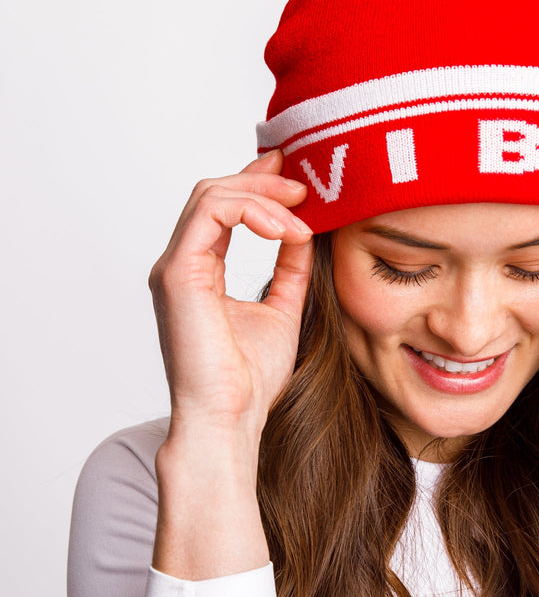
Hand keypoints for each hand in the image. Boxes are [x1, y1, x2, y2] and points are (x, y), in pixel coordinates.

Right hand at [149, 150, 312, 455]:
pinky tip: (287, 231)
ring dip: (263, 195)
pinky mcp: (178, 274)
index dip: (257, 184)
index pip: (222, 208)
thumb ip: (290, 268)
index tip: (296, 178)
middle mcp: (181, 264)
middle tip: (305, 185)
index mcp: (199, 270)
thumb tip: (305, 231)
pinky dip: (253, 212)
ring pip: (211, 196)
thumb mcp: (283, 307)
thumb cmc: (250, 378)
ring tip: (302, 211)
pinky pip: (211, 215)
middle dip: (262, 181)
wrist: (231, 419)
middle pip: (214, 192)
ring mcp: (175, 267)